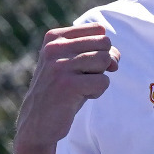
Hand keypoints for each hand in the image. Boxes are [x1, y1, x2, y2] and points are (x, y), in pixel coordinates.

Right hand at [15, 23, 120, 150]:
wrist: (37, 123)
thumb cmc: (61, 92)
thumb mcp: (75, 65)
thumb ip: (97, 52)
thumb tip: (116, 57)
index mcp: (54, 37)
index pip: (98, 30)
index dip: (101, 49)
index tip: (85, 65)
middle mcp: (55, 47)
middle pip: (104, 43)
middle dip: (102, 64)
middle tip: (83, 79)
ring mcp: (60, 65)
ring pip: (105, 60)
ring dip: (98, 78)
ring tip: (80, 88)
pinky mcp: (68, 85)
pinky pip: (103, 81)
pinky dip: (96, 92)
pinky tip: (78, 98)